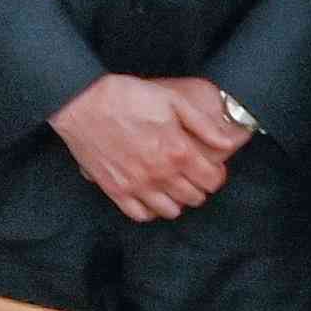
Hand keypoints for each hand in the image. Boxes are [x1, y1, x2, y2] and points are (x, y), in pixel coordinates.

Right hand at [48, 73, 246, 223]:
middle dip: (198, 186)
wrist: (82, 101)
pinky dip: (150, 209)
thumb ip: (203, 125)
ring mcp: (137, 186)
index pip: (212, 181)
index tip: (210, 167)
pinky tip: (150, 194)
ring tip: (171, 184)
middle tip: (190, 174)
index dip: (216, 174)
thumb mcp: (171, 99)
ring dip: (176, 200)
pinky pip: (141, 215)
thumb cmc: (127, 96)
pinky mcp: (115, 190)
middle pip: (194, 198)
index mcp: (178, 152)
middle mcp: (160, 174)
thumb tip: (227, 144)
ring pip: (171, 211)